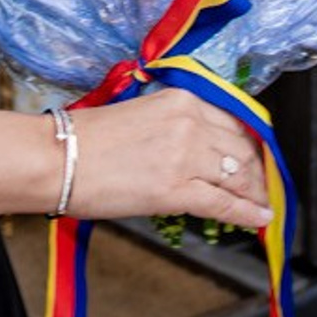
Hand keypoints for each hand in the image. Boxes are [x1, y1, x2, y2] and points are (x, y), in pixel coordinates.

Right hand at [68, 89, 270, 228]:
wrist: (56, 159)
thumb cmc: (86, 140)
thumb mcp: (141, 114)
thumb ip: (174, 125)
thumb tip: (197, 149)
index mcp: (181, 99)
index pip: (232, 121)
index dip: (249, 143)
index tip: (256, 156)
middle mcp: (190, 121)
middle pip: (241, 148)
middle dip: (254, 169)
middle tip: (260, 184)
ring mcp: (186, 154)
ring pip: (238, 174)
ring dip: (253, 191)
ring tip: (261, 203)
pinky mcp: (177, 189)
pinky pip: (225, 202)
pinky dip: (247, 212)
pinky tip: (260, 218)